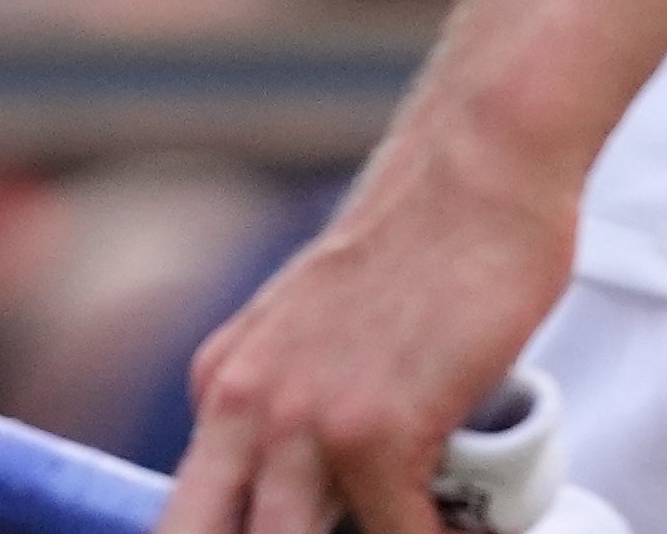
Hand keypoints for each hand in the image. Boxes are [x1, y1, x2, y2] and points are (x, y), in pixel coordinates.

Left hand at [158, 118, 579, 533]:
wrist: (477, 169)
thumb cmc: (424, 248)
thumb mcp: (319, 333)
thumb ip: (295, 403)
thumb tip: (313, 495)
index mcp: (222, 386)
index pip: (189, 520)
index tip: (293, 525)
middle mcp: (243, 405)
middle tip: (356, 523)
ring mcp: (303, 421)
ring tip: (417, 524)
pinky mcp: (375, 432)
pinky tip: (466, 527)